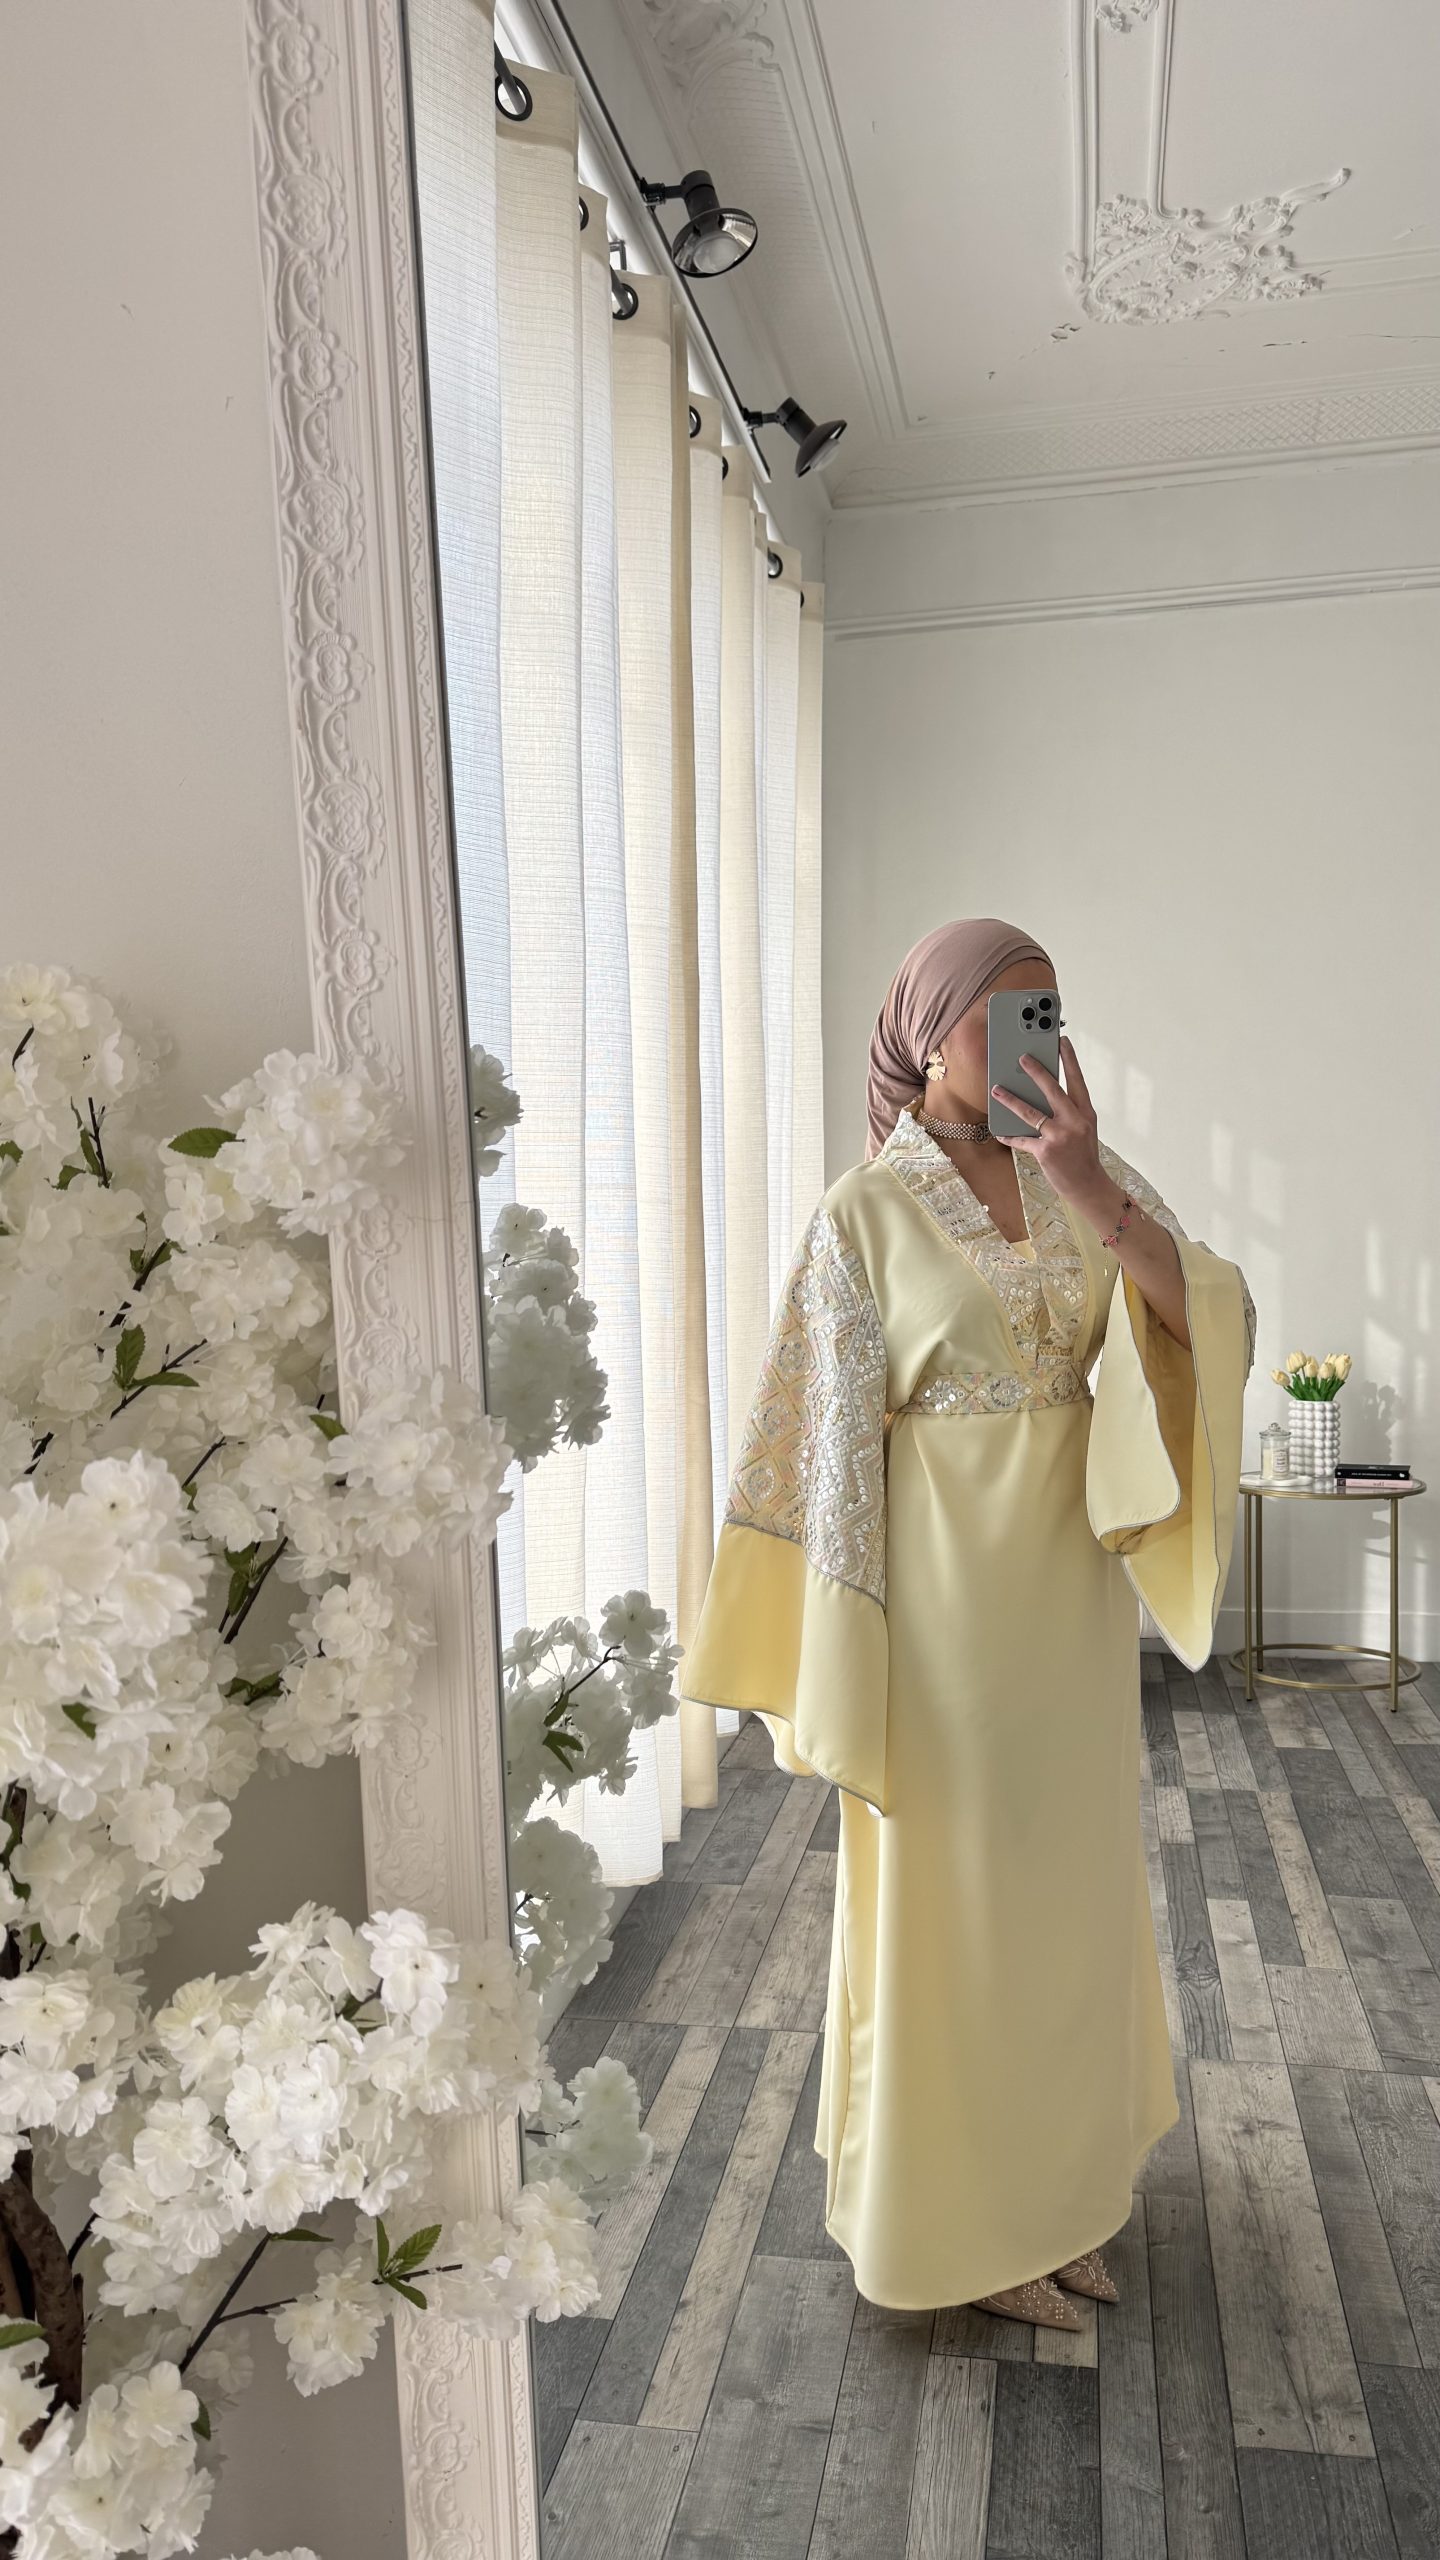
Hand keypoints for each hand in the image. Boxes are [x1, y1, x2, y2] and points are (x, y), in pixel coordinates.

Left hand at [990, 1036, 1107, 1209]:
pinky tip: (1000, 1131)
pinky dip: (1010, 1136)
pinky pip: (1022, 1140)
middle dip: (1037, 1072)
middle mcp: (1074, 1121)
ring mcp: (1060, 1136)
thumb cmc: (1083, 1155)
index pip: (1077, 1081)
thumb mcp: (1083, 1129)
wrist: (1088, 1186)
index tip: (1062, 1041)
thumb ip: (1068, 1112)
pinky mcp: (1046, 1151)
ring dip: (1011, 1100)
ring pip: (1031, 1113)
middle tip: (1023, 1057)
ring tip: (996, 1089)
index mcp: (1085, 1113)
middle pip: (1053, 1090)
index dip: (1070, 1060)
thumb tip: (1041, 1095)